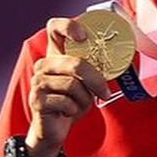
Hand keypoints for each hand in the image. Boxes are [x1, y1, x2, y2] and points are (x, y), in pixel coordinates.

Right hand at [27, 17, 111, 156]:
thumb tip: (120, 58)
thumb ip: (94, 69)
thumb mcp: (86, 83)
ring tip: (79, 104)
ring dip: (84, 99)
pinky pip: (65, 102)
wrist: (54, 129)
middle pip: (75, 63)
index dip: (69, 26)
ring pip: (72, 85)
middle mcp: (43, 64)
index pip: (54, 28)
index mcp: (55, 54)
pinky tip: (67, 112)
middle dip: (95, 80)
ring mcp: (37, 81)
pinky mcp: (36, 100)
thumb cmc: (71, 102)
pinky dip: (74, 109)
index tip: (84, 37)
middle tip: (105, 92)